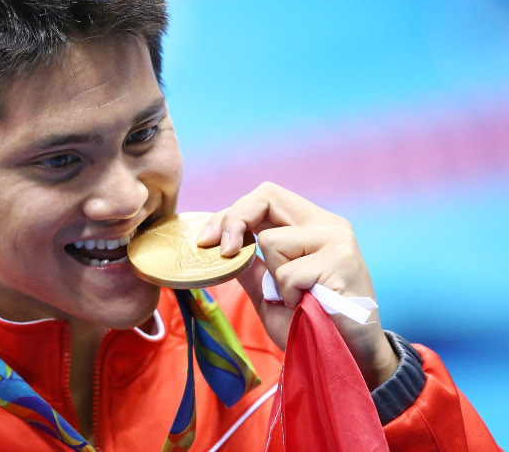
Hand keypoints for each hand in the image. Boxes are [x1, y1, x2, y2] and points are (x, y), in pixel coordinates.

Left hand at [196, 182, 398, 388]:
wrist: (347, 359)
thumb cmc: (310, 326)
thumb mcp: (269, 292)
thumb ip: (249, 267)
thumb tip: (218, 247)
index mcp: (310, 226)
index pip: (265, 198)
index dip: (231, 213)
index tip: (207, 240)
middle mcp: (326, 224)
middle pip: (266, 196)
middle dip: (234, 221)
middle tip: (223, 251)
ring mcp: (336, 239)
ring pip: (271, 241)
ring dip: (273, 278)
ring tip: (298, 297)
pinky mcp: (341, 260)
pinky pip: (287, 273)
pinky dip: (289, 296)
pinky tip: (310, 307)